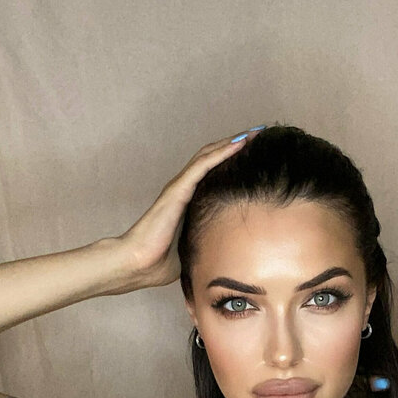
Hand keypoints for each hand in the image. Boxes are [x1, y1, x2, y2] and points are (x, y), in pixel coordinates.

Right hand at [113, 127, 264, 291]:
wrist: (138, 264)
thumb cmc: (160, 262)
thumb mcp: (193, 250)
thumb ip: (206, 245)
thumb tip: (225, 257)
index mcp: (187, 201)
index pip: (212, 174)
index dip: (232, 161)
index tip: (255, 155)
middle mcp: (184, 189)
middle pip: (212, 158)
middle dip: (236, 145)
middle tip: (259, 135)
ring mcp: (180, 187)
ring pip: (209, 155)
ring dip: (232, 143)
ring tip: (254, 133)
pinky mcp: (178, 190)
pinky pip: (202, 165)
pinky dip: (221, 152)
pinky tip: (239, 144)